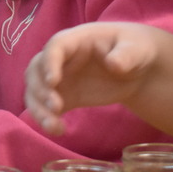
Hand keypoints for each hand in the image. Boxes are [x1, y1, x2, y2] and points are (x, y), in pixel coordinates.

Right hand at [24, 22, 157, 134]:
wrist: (136, 68)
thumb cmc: (135, 50)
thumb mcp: (137, 48)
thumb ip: (126, 55)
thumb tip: (113, 65)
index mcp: (76, 40)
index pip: (55, 46)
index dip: (49, 62)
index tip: (54, 82)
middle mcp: (60, 58)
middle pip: (36, 69)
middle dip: (40, 88)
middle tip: (56, 107)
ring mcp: (60, 78)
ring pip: (35, 90)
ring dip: (38, 108)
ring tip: (53, 126)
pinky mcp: (64, 97)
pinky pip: (46, 107)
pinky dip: (46, 119)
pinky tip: (59, 131)